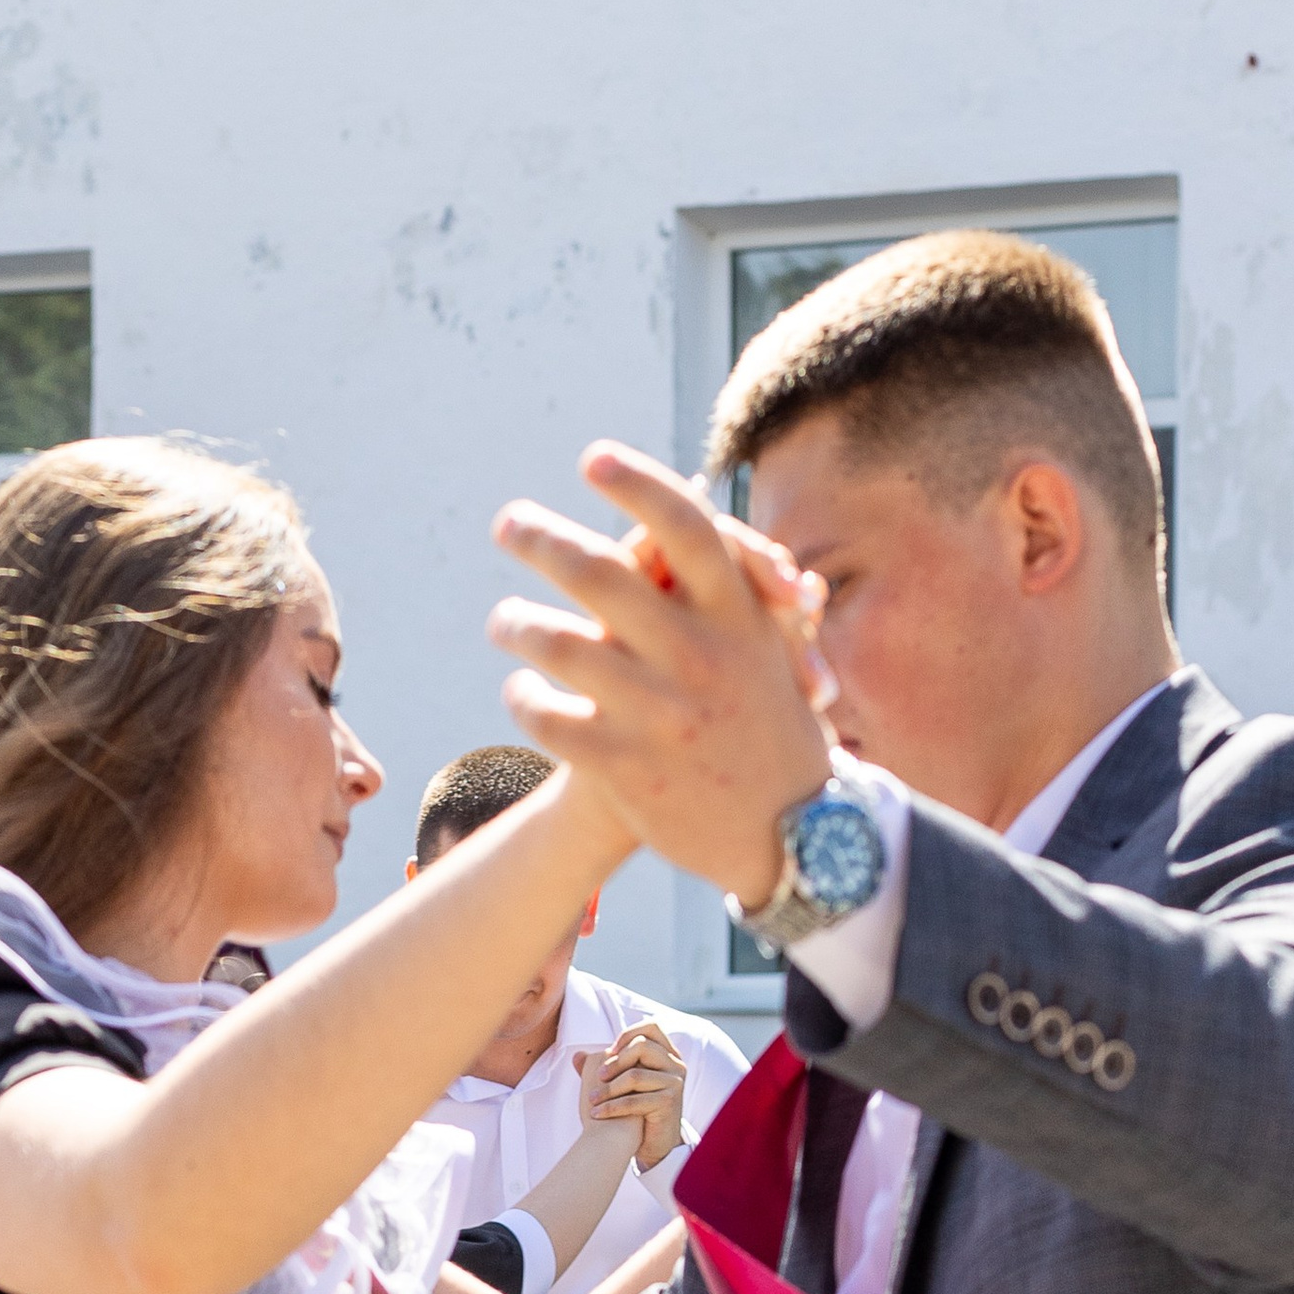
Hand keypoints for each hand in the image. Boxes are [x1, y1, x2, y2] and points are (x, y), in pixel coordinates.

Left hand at [491, 446, 838, 906]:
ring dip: (516, 625)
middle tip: (507, 523)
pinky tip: (521, 692)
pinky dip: (525, 699)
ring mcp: (661, 714)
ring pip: (559, 646)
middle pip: (599, 574)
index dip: (638, 483)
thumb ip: (725, 581)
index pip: (686, 526)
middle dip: (540, 538)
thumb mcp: (767, 646)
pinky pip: (550, 719)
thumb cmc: (770, 721)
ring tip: (503, 621)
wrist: (791, 835)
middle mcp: (699, 656)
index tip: (592, 458)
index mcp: (738, 616)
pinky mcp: (628, 769)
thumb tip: (677, 500)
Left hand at [581, 1020, 688, 1170]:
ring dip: (608, 1089)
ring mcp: (675, 1083)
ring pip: (635, 1076)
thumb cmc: (634, 1111)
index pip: (651, 1027)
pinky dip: (612, 1107)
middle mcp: (676, 1065)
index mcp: (667, 1055)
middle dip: (615, 1061)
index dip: (628, 1034)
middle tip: (599, 1076)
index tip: (608, 1052)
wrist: (650, 1143)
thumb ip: (602, 1069)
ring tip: (592, 1099)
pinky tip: (596, 1114)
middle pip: (643, 1046)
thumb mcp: (620, 1085)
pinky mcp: (670, 1102)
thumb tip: (577, 1056)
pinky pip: (635, 1100)